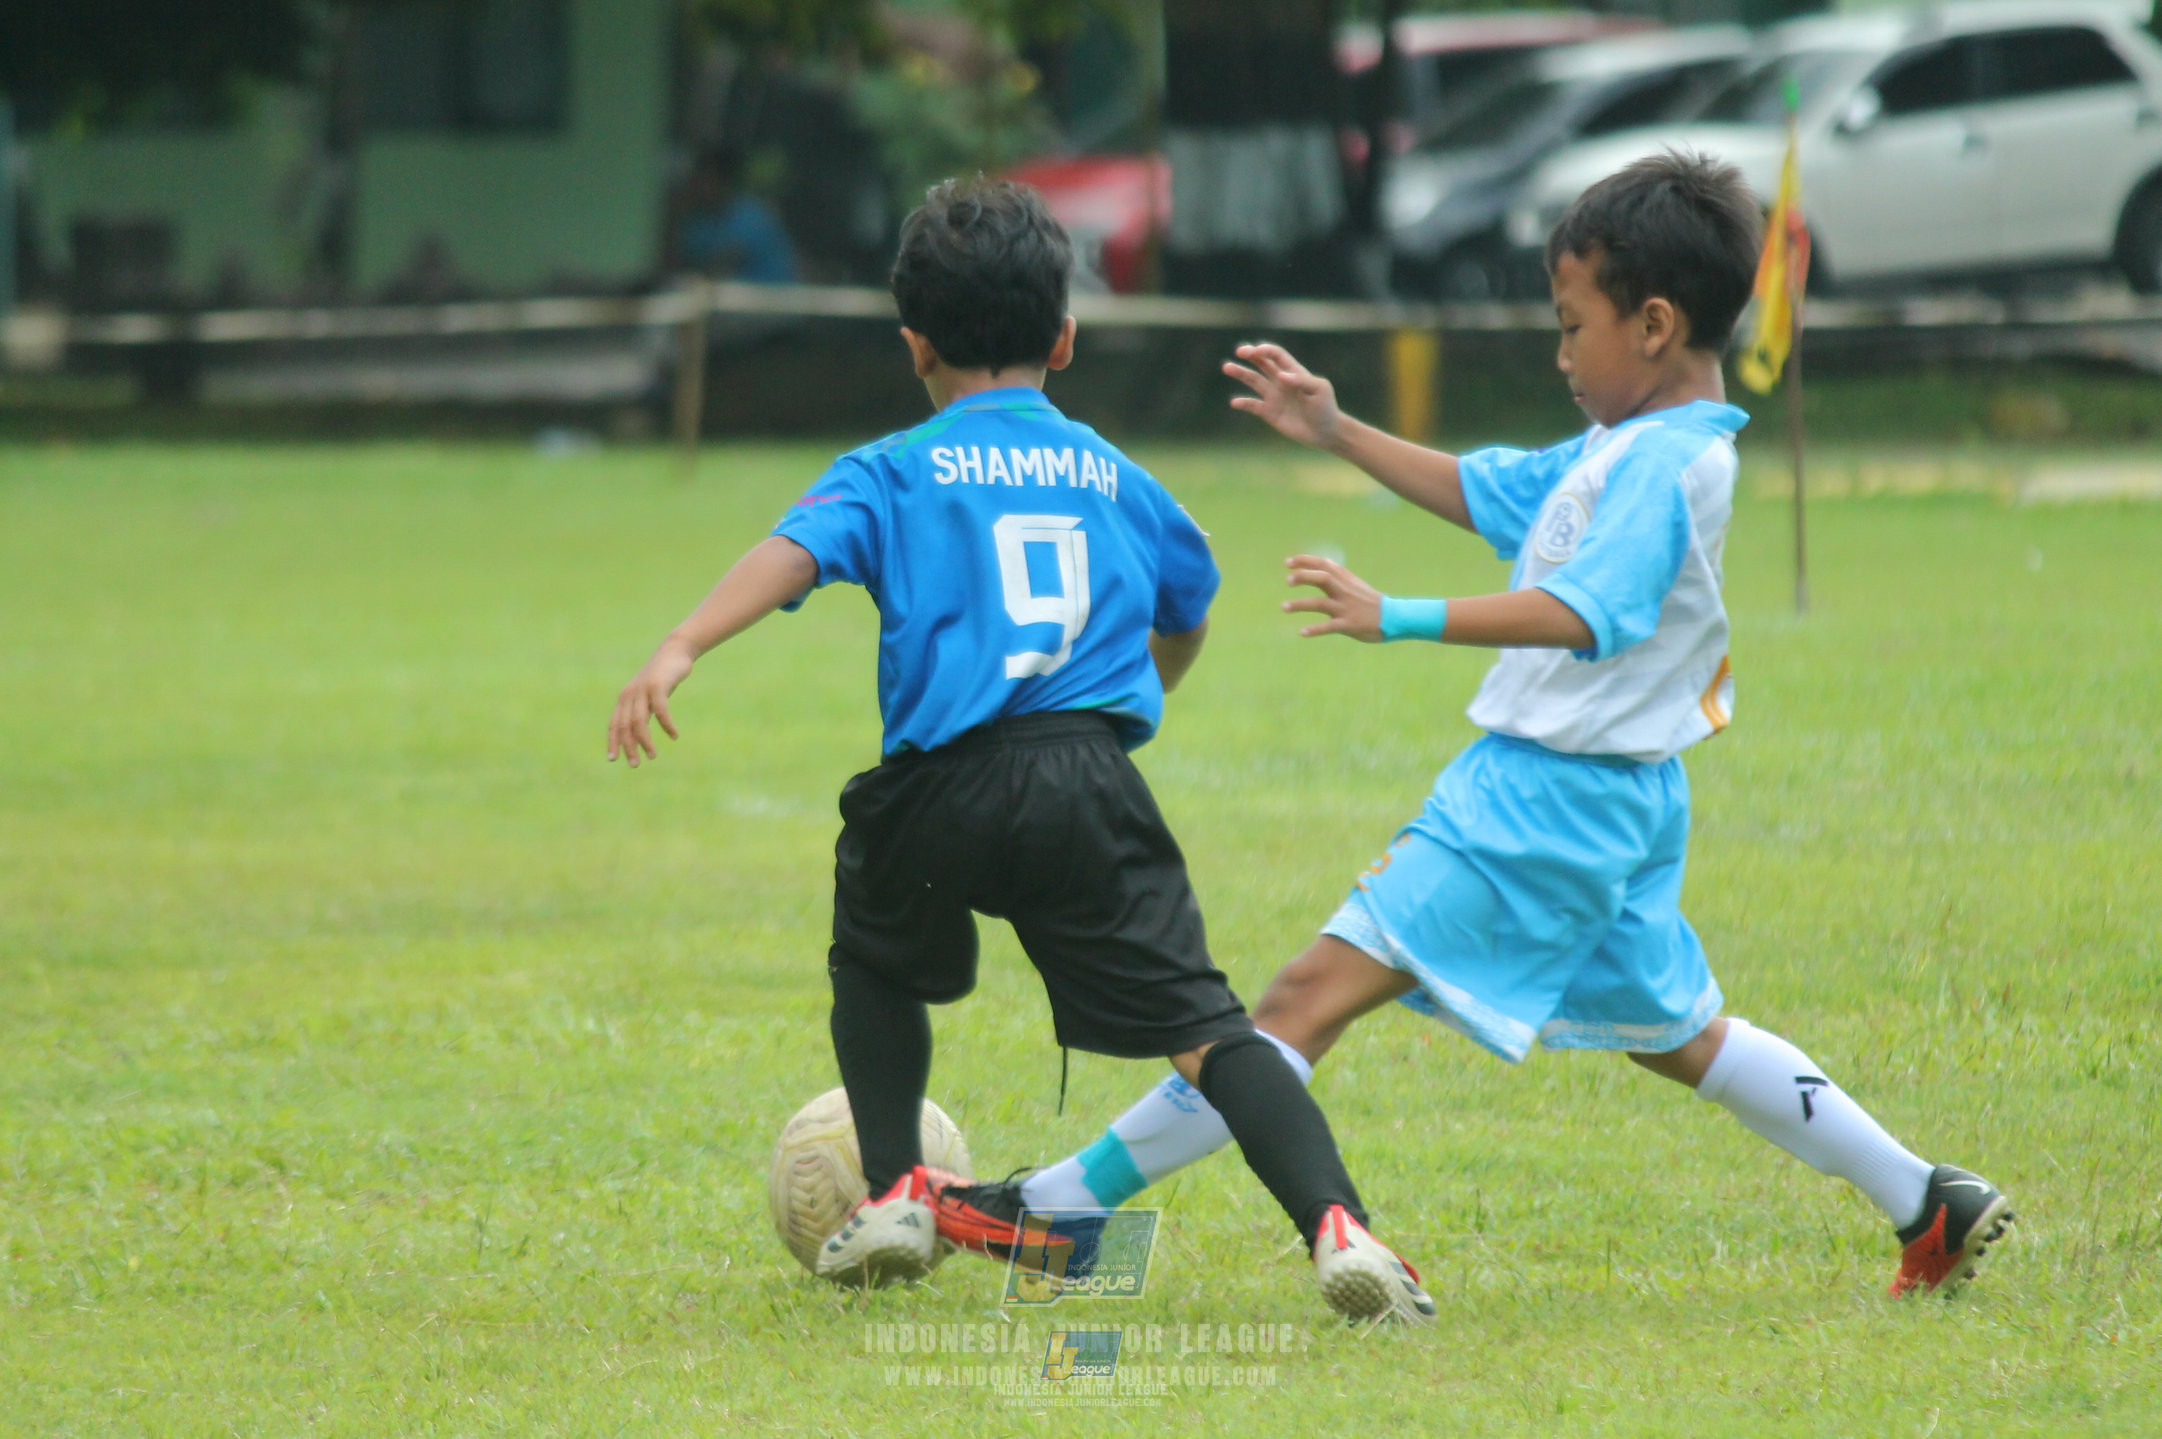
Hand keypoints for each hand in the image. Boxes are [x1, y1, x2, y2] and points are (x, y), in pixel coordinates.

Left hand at [607, 642, 694, 766]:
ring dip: (645, 741)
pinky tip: (674, 735)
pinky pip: (660, 710)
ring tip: (652, 755)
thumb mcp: (649, 697)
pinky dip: (666, 725)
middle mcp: (630, 695)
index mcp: (625, 699)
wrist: (675, 652)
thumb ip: (643, 712)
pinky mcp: (657, 686)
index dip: (613, 742)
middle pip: (625, 726)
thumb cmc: (663, 678)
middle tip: (635, 764)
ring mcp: (643, 690)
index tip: (613, 759)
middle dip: (629, 747)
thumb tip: (639, 735)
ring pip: (639, 721)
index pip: (614, 724)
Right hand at [1222, 343, 1342, 450]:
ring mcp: (1274, 396)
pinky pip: (1253, 405)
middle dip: (1250, 355)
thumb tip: (1281, 375)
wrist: (1325, 431)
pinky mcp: (1269, 412)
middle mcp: (1281, 381)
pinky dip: (1243, 403)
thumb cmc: (1326, 407)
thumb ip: (1302, 381)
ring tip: (1227, 367)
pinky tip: (1235, 403)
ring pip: (1253, 380)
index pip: (1276, 355)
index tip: (1256, 351)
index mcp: (1294, 371)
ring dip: (1240, 373)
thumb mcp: (1319, 390)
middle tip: (1239, 351)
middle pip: (1262, 363)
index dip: (1266, 350)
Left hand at [1284, 554, 1382, 641]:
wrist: (1393, 617)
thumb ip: (1339, 574)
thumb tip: (1324, 561)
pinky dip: (1315, 629)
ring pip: (1320, 604)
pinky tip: (1302, 632)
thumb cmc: (1370, 601)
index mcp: (1345, 580)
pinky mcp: (1349, 625)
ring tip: (1284, 607)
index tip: (1288, 562)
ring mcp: (1345, 608)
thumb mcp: (1355, 584)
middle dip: (1303, 577)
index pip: (1323, 565)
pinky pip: (1329, 627)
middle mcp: (1344, 592)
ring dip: (1300, 604)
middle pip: (1322, 578)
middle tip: (1287, 581)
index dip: (1305, 561)